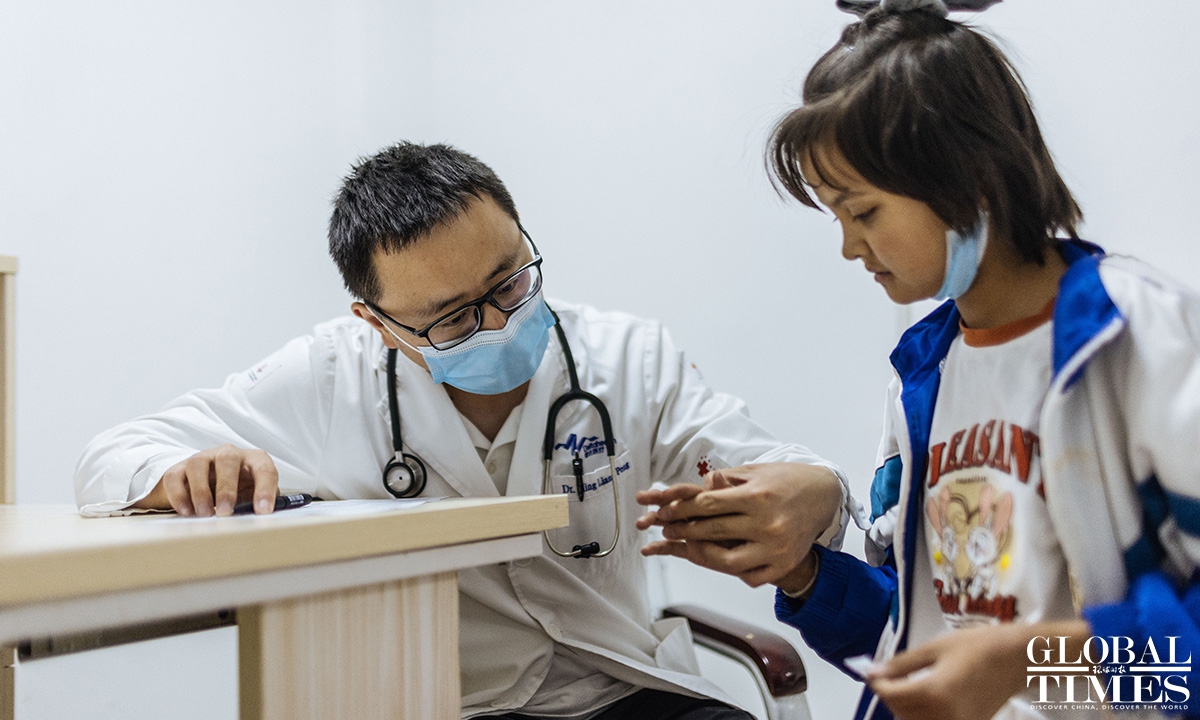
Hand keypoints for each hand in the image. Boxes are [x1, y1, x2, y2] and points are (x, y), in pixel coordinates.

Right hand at [132, 444, 278, 516]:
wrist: (208, 483)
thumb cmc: (238, 490)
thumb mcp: (252, 495)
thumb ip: (258, 502)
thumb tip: (262, 516)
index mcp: (252, 459)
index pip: (263, 467)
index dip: (265, 489)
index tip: (263, 511)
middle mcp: (227, 453)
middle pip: (228, 459)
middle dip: (227, 487)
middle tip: (225, 512)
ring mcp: (201, 458)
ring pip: (198, 465)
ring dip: (201, 492)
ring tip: (205, 514)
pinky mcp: (178, 469)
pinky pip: (174, 477)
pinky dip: (179, 495)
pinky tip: (186, 512)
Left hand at [634, 462, 841, 586]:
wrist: (825, 494)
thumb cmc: (787, 480)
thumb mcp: (755, 472)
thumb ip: (724, 482)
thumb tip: (693, 492)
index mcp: (757, 496)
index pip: (709, 506)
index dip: (682, 509)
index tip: (665, 512)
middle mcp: (767, 524)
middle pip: (714, 532)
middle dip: (684, 531)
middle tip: (667, 529)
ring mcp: (776, 548)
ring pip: (728, 562)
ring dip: (703, 555)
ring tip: (689, 548)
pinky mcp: (783, 563)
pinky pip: (750, 576)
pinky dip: (733, 572)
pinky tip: (720, 562)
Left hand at [868, 619, 1088, 719]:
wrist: (1018, 658)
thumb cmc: (980, 646)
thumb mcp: (935, 647)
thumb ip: (902, 663)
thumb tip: (875, 671)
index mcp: (934, 692)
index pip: (890, 695)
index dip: (877, 682)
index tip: (873, 671)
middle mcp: (944, 715)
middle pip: (899, 712)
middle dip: (890, 694)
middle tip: (890, 675)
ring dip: (905, 706)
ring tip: (908, 684)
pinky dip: (923, 713)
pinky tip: (927, 695)